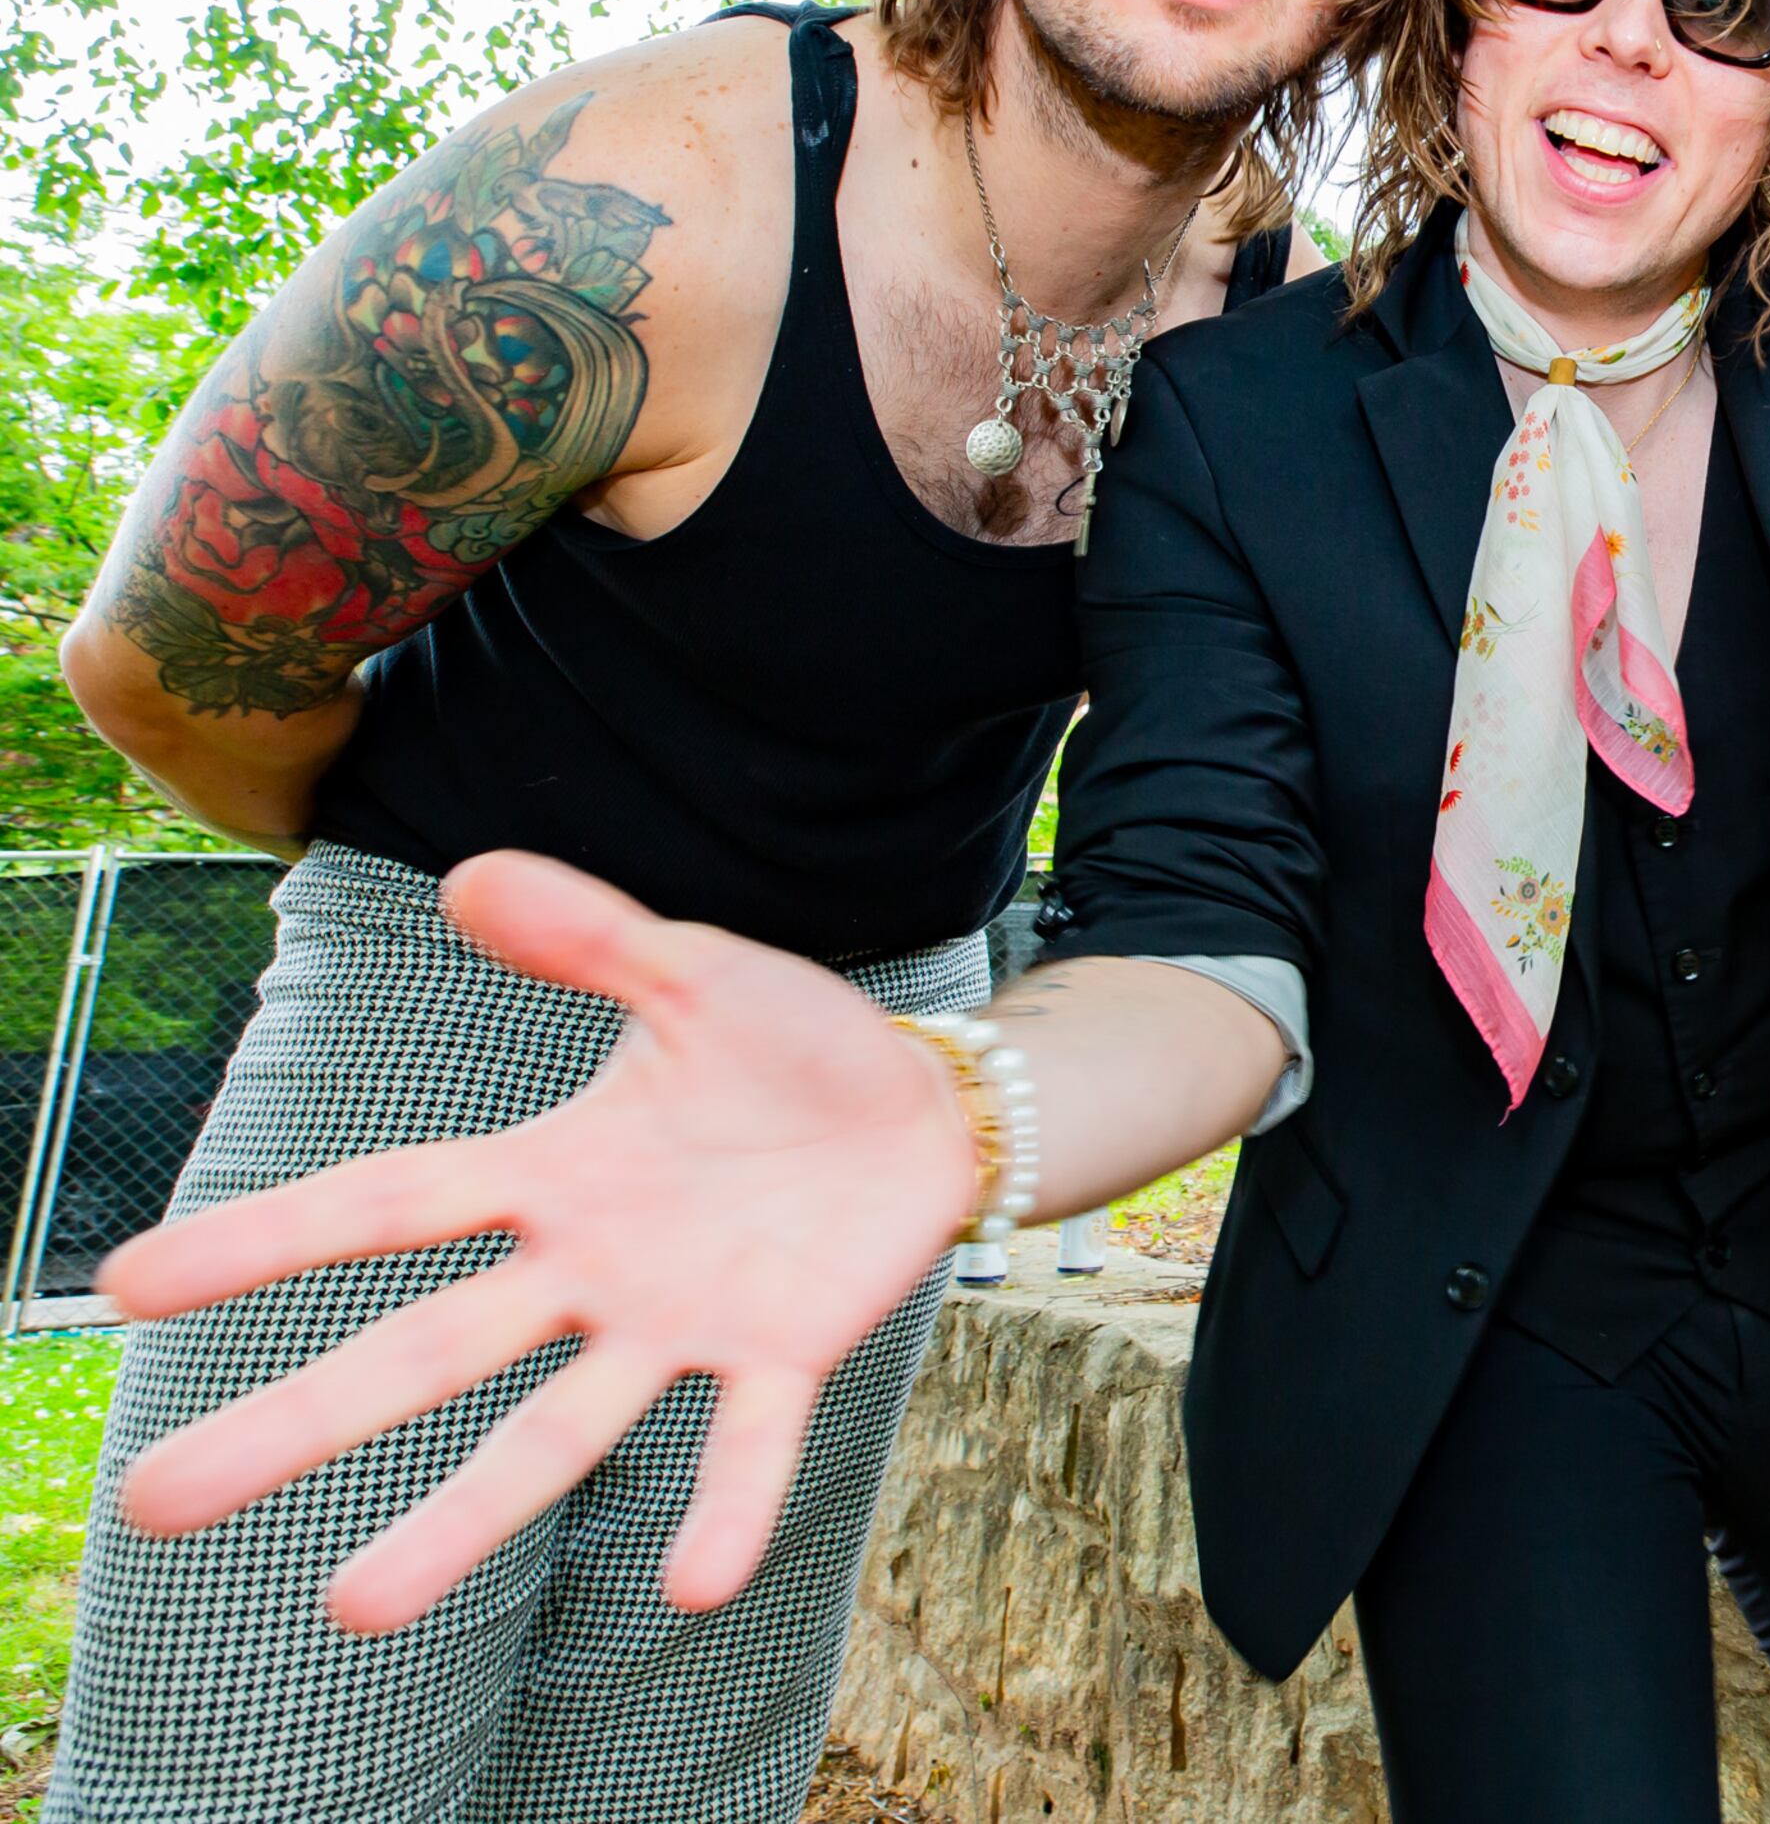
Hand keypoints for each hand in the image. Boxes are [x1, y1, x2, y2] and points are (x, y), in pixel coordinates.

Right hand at [96, 850, 978, 1633]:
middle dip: (295, 1423)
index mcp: (554, 1173)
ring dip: (461, 1522)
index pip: (383, 1208)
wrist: (933, 1102)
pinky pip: (747, 1442)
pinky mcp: (785, 1352)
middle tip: (153, 1507)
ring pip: (555, 1434)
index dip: (260, 1244)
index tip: (124, 1288)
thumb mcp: (690, 972)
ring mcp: (680, 1323)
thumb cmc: (795, 1043)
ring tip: (357, 1608)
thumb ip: (587, 935)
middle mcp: (591, 1269)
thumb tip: (468, 873)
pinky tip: (688, 1583)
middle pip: (422, 1352)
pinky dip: (723, 1509)